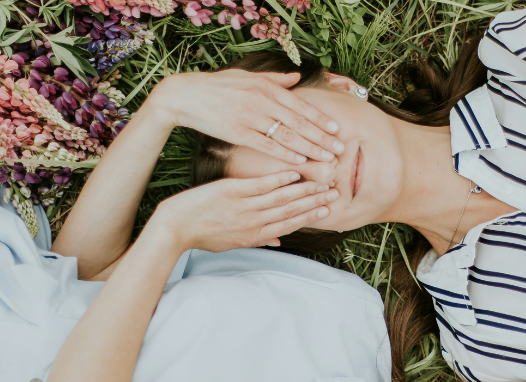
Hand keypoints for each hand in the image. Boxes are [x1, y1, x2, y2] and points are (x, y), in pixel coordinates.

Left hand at [149, 170, 336, 252]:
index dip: (310, 216)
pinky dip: (278, 180)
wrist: (174, 229)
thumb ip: (257, 241)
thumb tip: (278, 243)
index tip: (328, 209)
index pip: (289, 225)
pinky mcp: (231, 192)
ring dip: (304, 191)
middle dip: (315, 202)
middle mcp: (253, 223)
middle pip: (291, 212)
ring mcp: (243, 207)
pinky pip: (259, 186)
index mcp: (254, 236)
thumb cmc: (202, 235)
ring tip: (322, 183)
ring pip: (280, 199)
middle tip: (335, 193)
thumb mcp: (231, 244)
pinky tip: (293, 173)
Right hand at [151, 69, 344, 164]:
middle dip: (321, 137)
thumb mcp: (247, 76)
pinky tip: (299, 161)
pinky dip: (284, 154)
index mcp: (266, 87)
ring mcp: (250, 117)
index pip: (300, 105)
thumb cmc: (218, 86)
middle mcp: (262, 101)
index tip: (337, 129)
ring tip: (326, 159)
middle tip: (339, 149)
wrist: (185, 95)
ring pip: (286, 136)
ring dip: (309, 148)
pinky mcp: (238, 133)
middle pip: (298, 122)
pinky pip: (266, 146)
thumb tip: (296, 77)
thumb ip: (274, 79)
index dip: (320, 118)